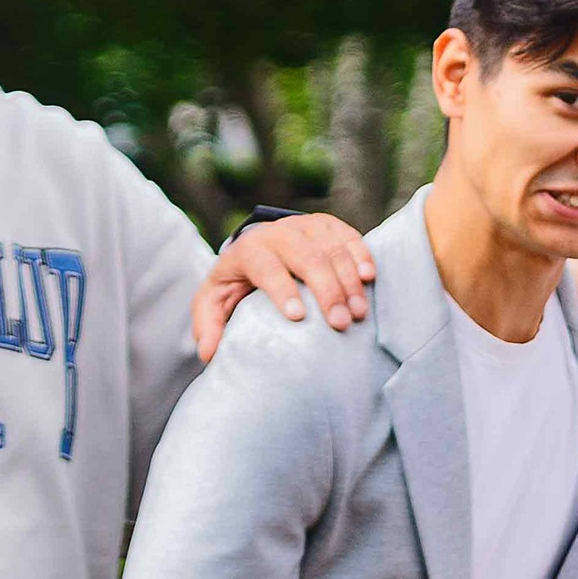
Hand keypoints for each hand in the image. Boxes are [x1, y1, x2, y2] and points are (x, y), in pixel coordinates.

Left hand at [191, 213, 375, 362]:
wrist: (256, 244)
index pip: (267, 268)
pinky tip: (369, 277)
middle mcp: (279, 233)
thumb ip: (208, 325)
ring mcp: (306, 225)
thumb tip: (207, 354)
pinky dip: (361, 255)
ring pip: (332, 248)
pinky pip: (349, 236)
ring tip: (359, 313)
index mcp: (249, 250)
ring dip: (349, 281)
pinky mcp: (327, 224)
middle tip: (340, 324)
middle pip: (307, 258)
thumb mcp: (214, 300)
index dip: (282, 290)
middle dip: (326, 291)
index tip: (298, 317)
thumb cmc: (236, 281)